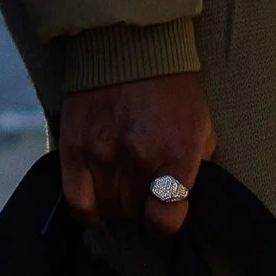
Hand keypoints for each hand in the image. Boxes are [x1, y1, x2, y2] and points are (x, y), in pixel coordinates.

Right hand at [57, 71, 216, 237]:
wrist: (130, 49)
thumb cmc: (172, 91)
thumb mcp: (201, 127)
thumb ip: (195, 168)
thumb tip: (183, 203)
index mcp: (176, 153)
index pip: (165, 220)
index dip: (166, 226)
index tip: (164, 218)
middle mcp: (137, 158)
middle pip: (134, 217)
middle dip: (141, 214)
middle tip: (143, 199)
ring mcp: (102, 154)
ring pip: (106, 212)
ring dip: (116, 210)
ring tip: (122, 193)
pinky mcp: (74, 149)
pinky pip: (76, 203)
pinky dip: (88, 211)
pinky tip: (97, 202)